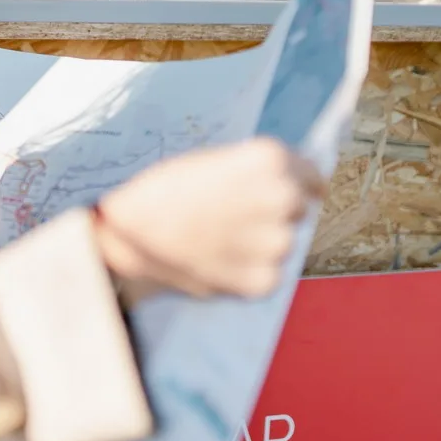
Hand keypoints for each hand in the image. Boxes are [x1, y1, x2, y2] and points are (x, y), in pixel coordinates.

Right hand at [93, 138, 325, 299]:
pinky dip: (246, 270)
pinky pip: (268, 273)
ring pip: (281, 242)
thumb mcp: (211, 161)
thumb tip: (289, 184)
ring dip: (259, 243)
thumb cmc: (162, 191)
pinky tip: (216, 259)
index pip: (310, 174)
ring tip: (218, 239)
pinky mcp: (264, 280)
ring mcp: (276, 243)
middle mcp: (281, 198)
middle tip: (233, 216)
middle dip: (272, 212)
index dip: (293, 182)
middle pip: (297, 208)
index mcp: (269, 160)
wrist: (129, 234)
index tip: (279, 190)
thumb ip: (253, 171)